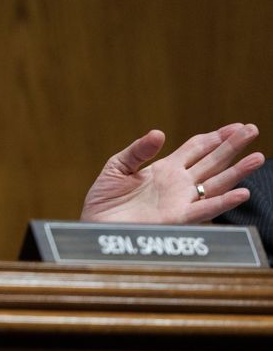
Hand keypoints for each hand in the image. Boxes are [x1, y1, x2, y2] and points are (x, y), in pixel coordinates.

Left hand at [81, 123, 264, 223]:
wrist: (94, 225)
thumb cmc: (104, 200)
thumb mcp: (117, 167)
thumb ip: (138, 151)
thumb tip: (159, 133)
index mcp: (165, 169)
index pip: (197, 148)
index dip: (215, 136)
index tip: (236, 126)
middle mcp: (178, 184)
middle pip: (212, 161)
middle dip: (232, 146)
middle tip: (253, 129)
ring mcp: (180, 201)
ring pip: (215, 184)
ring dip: (237, 171)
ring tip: (257, 157)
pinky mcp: (176, 219)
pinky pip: (203, 210)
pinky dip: (223, 202)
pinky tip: (241, 192)